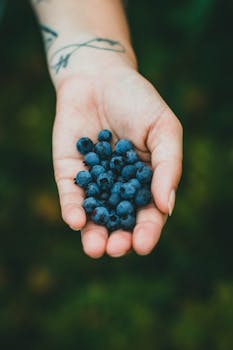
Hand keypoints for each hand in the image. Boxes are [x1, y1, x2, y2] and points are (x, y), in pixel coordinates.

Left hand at [53, 62, 181, 257]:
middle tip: (116, 249)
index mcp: (146, 180)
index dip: (147, 230)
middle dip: (119, 238)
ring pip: (94, 215)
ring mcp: (94, 181)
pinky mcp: (69, 173)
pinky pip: (71, 194)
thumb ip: (167, 166)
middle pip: (120, 220)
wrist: (100, 77)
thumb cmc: (138, 101)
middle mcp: (119, 186)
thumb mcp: (164, 129)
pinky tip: (76, 220)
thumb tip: (165, 207)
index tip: (142, 245)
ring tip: (95, 248)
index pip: (148, 213)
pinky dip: (73, 208)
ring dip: (93, 234)